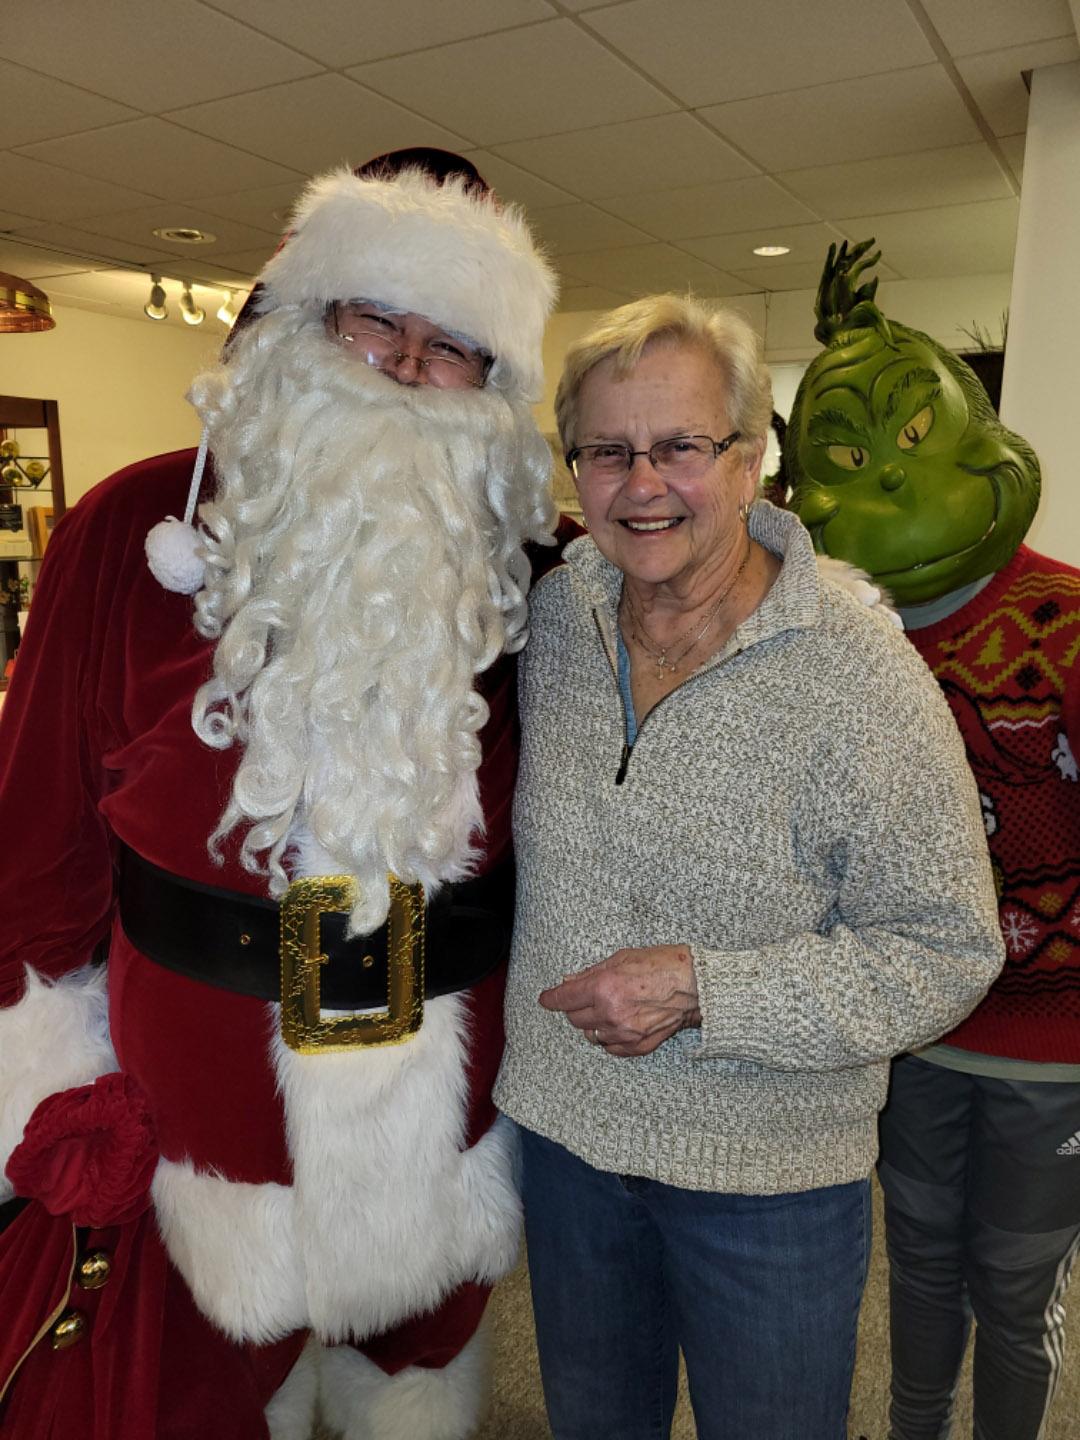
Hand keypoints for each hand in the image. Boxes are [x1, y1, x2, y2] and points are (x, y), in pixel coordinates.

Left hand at [539, 946, 700, 1057]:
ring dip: (593, 1023)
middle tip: (587, 997)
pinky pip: (610, 1048)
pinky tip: (620, 1023)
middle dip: (575, 1007)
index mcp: (605, 987)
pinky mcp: (638, 1046)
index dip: (551, 998)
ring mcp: (625, 1033)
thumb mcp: (623, 958)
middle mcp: (611, 1013)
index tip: (546, 999)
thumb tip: (569, 982)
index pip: (564, 998)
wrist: (697, 987)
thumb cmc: (664, 965)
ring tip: (608, 1009)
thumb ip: (591, 973)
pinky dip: (610, 1037)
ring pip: (591, 1035)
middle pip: (574, 1019)